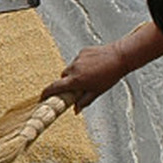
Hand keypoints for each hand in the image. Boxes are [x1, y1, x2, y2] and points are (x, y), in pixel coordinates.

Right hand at [45, 21, 162, 110]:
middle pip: (63, 77)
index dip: (46, 92)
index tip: (42, 96)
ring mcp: (78, 59)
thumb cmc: (110, 75)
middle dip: (67, 82)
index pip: (55, 87)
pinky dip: (82, 64)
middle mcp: (74, 69)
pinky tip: (94, 66)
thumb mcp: (97, 92)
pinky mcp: (83, 51)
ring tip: (90, 74)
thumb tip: (76, 110)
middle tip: (78, 86)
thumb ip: (84, 101)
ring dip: (75, 73)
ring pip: (71, 69)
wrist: (120, 56)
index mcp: (76, 80)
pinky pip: (78, 60)